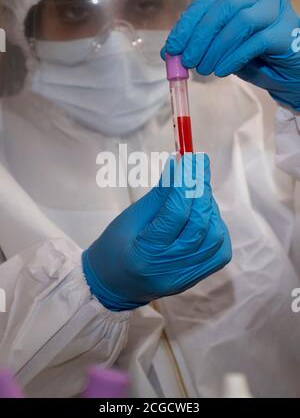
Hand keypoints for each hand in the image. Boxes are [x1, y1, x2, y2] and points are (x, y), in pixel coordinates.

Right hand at [82, 154, 231, 310]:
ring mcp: (185, 278)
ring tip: (196, 195)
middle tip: (196, 169)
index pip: (175, 213)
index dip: (186, 183)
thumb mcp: (131, 217)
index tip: (190, 158)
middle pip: (199, 225)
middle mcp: (168, 270)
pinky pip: (220, 251)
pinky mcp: (195, 278)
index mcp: (144, 254)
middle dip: (201, 191)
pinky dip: (217, 228)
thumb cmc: (115, 247)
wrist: (114, 283)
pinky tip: (204, 217)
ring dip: (210, 209)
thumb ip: (159, 194)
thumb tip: (180, 165)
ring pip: (214, 238)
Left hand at [163, 0, 299, 110]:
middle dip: (200, 36)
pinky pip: (255, 42)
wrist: (288, 72)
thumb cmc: (255, 58)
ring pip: (240, 22)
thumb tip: (169, 53)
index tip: (173, 47)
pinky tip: (222, 71)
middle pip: (223, 8)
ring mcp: (274, 10)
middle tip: (187, 61)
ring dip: (216, 49)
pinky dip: (234, 58)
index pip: (208, 1)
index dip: (187, 24)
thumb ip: (199, 46)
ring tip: (204, 70)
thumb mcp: (222, 50)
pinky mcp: (285, 31)